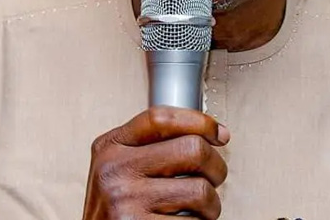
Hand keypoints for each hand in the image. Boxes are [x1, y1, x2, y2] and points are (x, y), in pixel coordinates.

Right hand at [82, 106, 230, 218]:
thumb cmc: (116, 210)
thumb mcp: (121, 167)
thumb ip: (152, 146)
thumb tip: (213, 133)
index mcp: (110, 146)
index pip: (162, 118)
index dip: (199, 121)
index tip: (219, 133)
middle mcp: (114, 170)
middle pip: (192, 149)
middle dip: (215, 167)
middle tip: (214, 178)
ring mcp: (125, 201)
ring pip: (200, 190)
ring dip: (211, 204)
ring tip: (199, 209)